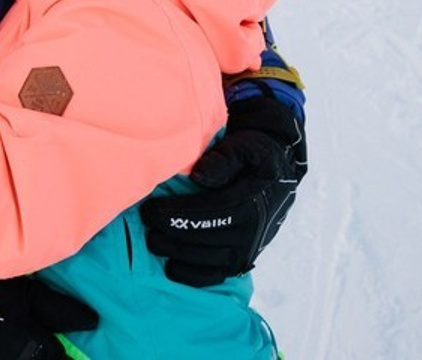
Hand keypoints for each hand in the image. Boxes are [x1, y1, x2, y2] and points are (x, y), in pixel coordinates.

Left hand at [140, 94, 306, 286]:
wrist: (275, 171)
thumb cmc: (254, 154)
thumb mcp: (245, 146)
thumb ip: (224, 158)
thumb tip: (198, 176)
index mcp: (252, 202)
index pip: (212, 213)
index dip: (180, 214)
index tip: (152, 210)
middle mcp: (252, 233)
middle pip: (206, 239)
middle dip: (172, 233)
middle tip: (146, 222)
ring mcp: (247, 251)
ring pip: (208, 261)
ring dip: (177, 254)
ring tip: (152, 240)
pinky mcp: (241, 261)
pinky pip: (216, 275)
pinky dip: (192, 276)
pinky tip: (171, 266)